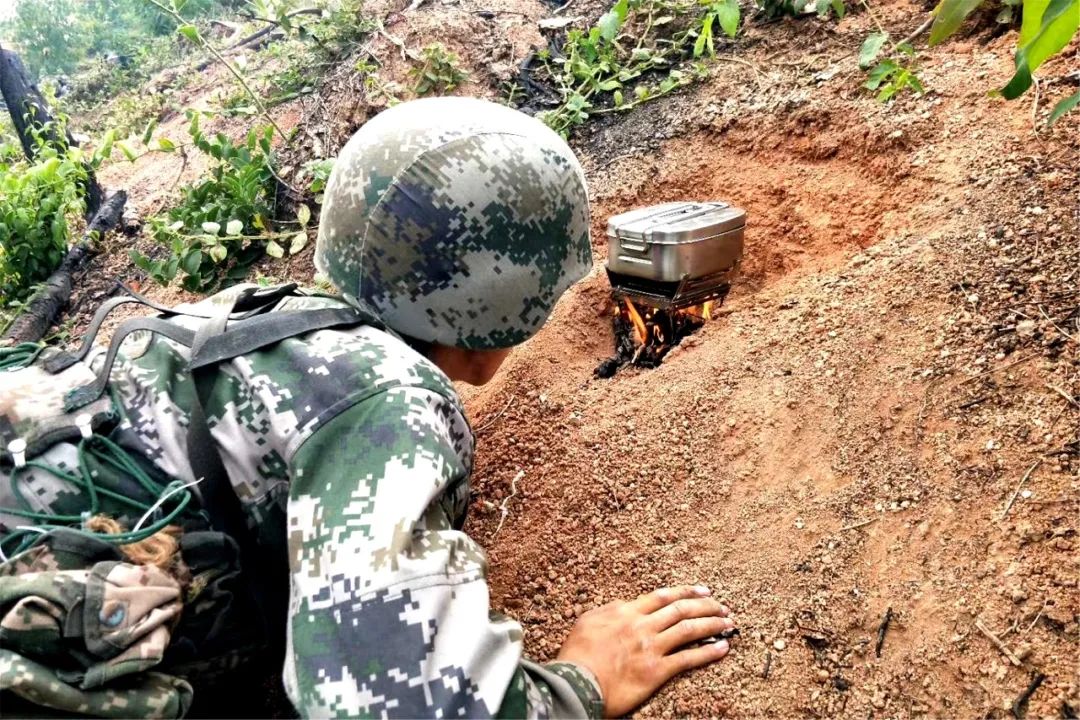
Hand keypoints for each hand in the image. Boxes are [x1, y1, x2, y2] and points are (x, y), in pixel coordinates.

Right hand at [556, 585, 734, 717]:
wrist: (576, 682)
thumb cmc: (577, 655)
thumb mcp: (588, 621)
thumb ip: (609, 611)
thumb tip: (624, 605)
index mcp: (626, 612)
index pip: (662, 597)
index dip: (685, 592)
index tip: (702, 590)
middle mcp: (642, 626)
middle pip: (681, 610)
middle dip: (706, 606)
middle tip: (722, 606)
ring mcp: (651, 648)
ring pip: (689, 629)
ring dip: (712, 624)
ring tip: (728, 623)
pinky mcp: (656, 671)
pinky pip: (688, 659)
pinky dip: (708, 652)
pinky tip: (723, 648)